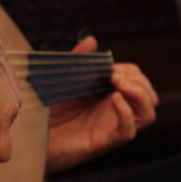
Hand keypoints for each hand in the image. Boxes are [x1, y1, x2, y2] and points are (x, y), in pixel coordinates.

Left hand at [46, 36, 157, 173]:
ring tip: (119, 85)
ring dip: (139, 94)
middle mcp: (115, 111)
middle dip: (137, 80)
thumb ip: (78, 60)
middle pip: (149, 95)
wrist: (31, 138)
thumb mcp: (63, 80)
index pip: (137, 80)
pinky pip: (129, 131)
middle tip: (114, 76)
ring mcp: (111, 126)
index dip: (129, 70)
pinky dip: (127, 114)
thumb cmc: (46, 111)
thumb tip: (92, 40)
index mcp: (108, 96)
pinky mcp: (104, 141)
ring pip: (148, 113)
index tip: (109, 67)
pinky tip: (115, 100)